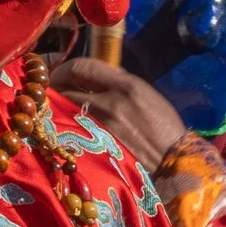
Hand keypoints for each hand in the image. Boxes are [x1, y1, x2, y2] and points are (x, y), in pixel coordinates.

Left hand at [50, 58, 188, 168]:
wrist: (173, 160)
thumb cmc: (165, 127)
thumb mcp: (146, 94)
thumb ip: (120, 84)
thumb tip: (98, 78)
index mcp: (125, 85)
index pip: (83, 66)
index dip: (67, 67)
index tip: (64, 72)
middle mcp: (109, 102)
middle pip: (65, 86)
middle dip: (55, 86)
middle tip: (52, 89)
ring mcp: (100, 125)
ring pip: (64, 108)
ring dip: (57, 105)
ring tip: (56, 107)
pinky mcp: (95, 145)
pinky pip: (70, 127)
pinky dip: (64, 123)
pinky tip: (64, 125)